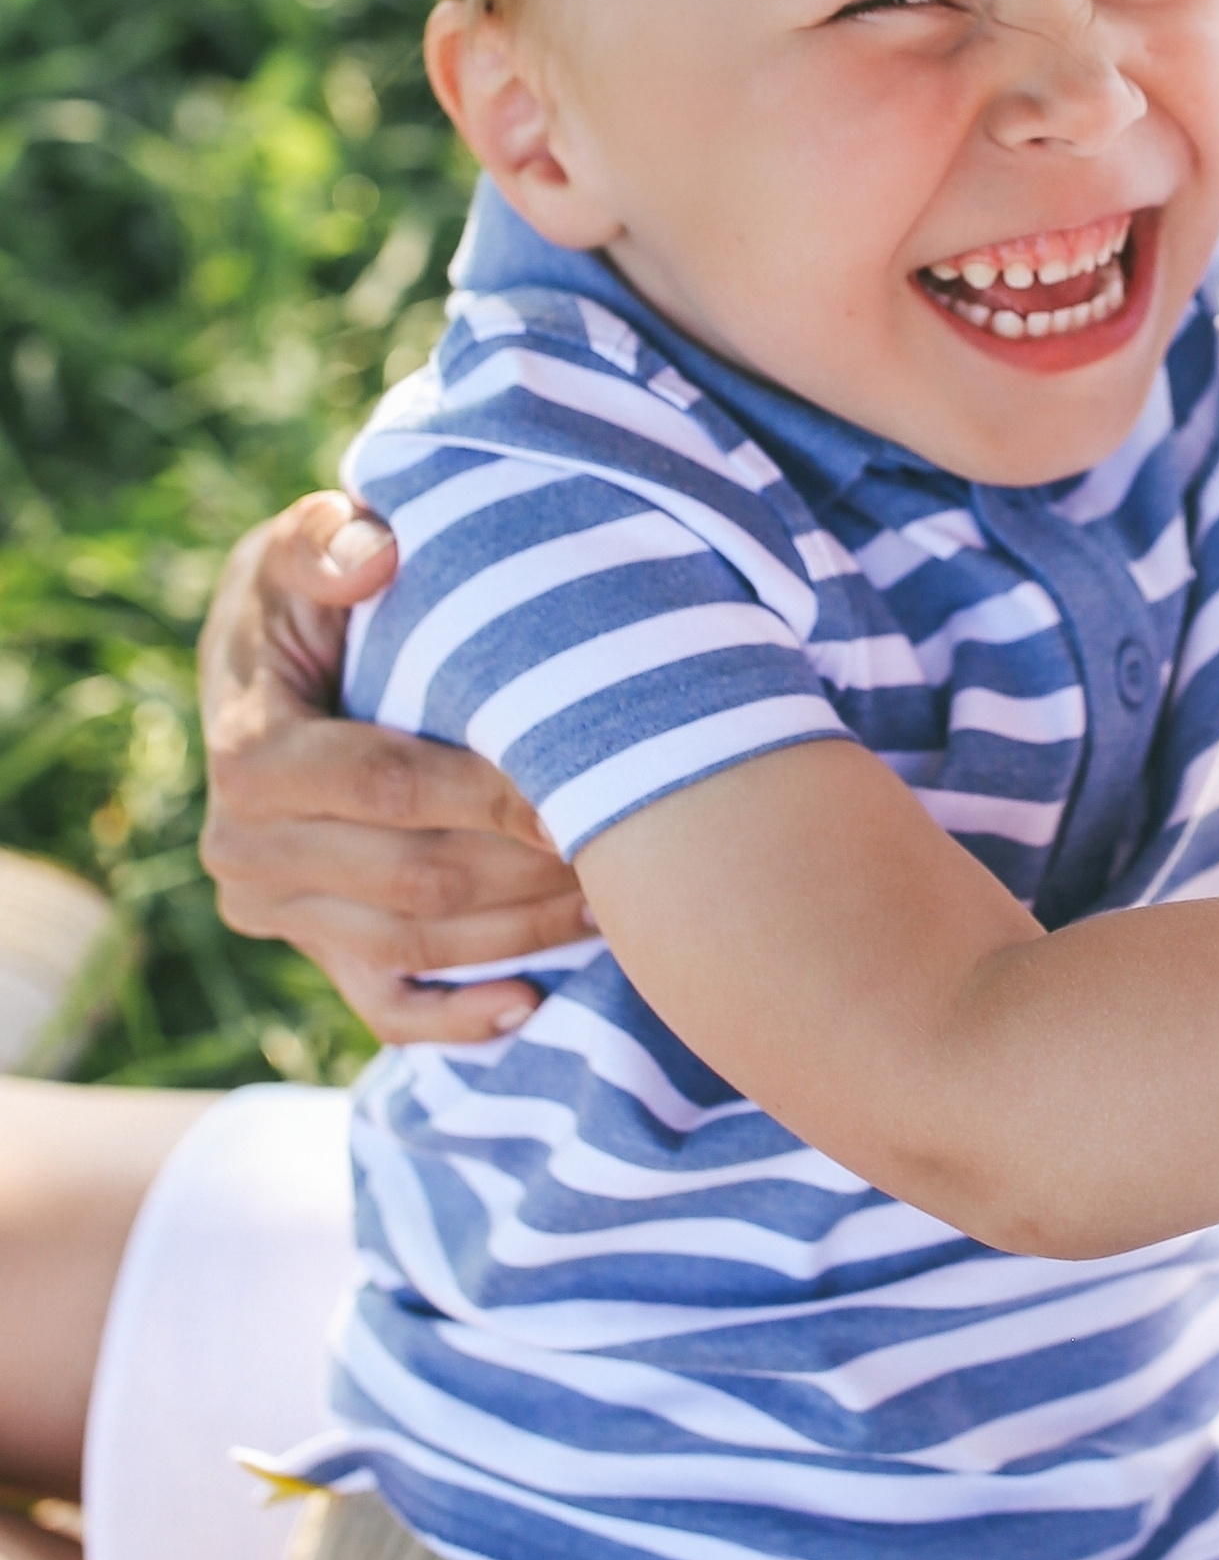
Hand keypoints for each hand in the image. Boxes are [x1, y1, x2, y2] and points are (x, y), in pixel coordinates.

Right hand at [198, 493, 586, 1044]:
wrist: (282, 667)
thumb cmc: (313, 595)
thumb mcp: (306, 547)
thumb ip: (325, 540)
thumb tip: (374, 555)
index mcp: (248, 757)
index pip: (386, 788)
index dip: (489, 792)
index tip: (582, 779)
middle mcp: (245, 851)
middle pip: (415, 880)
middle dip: (528, 868)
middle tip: (632, 843)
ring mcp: (278, 915)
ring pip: (417, 947)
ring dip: (524, 932)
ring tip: (618, 901)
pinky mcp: (315, 955)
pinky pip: (389, 1009)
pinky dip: (462, 1019)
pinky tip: (536, 1002)